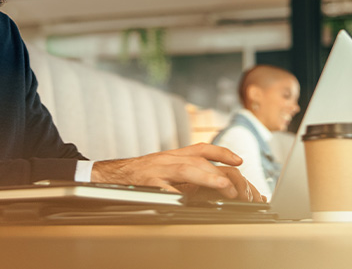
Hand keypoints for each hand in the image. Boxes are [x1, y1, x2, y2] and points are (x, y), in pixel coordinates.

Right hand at [91, 143, 260, 200]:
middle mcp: (168, 159)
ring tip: (222, 187)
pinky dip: (176, 194)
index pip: (202, 149)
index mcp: (173, 155)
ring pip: (186, 170)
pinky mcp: (147, 183)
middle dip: (218, 172)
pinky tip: (187, 201)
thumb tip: (210, 184)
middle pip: (198, 161)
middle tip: (233, 187)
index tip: (239, 160)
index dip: (222, 153)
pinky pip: (164, 188)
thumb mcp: (164, 167)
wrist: (112, 174)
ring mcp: (157, 170)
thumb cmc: (141, 173)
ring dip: (207, 178)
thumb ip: (185, 173)